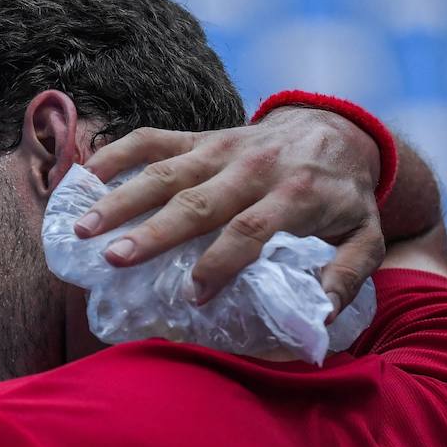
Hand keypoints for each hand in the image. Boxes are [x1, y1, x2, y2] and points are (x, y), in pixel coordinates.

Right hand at [75, 107, 385, 316]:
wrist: (339, 130)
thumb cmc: (344, 196)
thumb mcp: (366, 237)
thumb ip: (347, 275)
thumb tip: (319, 315)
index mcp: (295, 194)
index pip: (252, 229)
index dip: (222, 262)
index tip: (194, 296)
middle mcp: (252, 166)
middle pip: (198, 201)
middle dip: (154, 231)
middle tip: (114, 258)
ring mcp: (220, 148)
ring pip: (165, 171)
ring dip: (121, 198)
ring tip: (83, 227)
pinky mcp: (199, 137)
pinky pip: (152, 139)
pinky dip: (114, 154)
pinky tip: (80, 178)